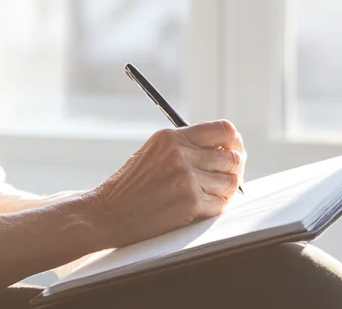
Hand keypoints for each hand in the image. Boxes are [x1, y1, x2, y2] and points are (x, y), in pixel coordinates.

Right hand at [83, 120, 245, 248]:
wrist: (107, 213)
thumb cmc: (129, 186)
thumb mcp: (153, 152)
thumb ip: (184, 145)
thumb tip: (225, 148)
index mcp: (171, 137)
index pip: (223, 130)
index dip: (234, 143)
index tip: (235, 153)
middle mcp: (180, 153)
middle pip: (231, 157)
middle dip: (234, 171)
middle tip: (228, 180)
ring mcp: (186, 178)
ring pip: (230, 183)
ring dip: (225, 192)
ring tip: (212, 196)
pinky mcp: (189, 203)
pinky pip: (220, 204)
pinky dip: (215, 208)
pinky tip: (202, 208)